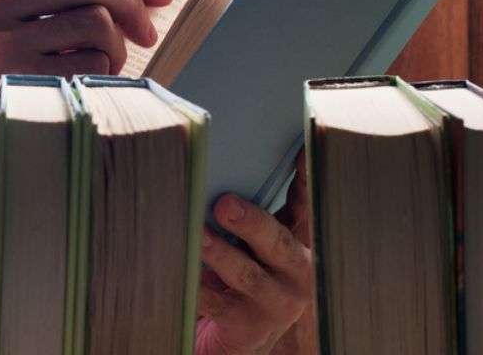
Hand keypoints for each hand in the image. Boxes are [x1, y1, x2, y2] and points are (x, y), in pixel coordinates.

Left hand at [196, 149, 314, 354]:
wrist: (239, 340)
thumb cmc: (242, 276)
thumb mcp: (253, 243)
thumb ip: (250, 208)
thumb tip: (219, 157)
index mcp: (298, 242)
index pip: (306, 203)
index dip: (306, 176)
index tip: (303, 147)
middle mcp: (297, 272)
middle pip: (277, 242)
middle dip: (251, 222)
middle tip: (224, 204)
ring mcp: (276, 303)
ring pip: (246, 275)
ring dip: (219, 254)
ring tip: (196, 236)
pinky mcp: (248, 327)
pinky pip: (217, 304)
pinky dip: (195, 288)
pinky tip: (176, 271)